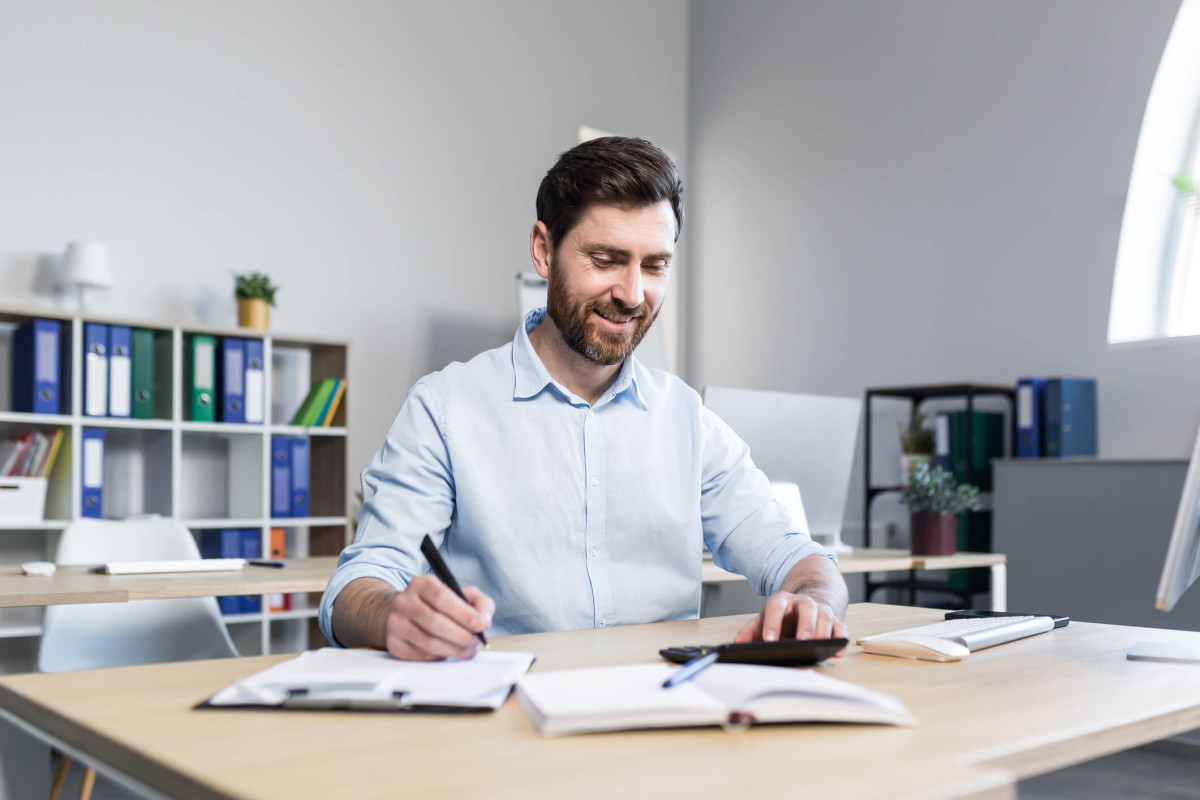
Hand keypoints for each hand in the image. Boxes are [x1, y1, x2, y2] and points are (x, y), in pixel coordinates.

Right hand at [384, 574, 494, 660]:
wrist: (405, 614)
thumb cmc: (437, 605)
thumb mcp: (460, 594)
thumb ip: (479, 602)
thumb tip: (485, 619)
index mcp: (421, 584)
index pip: (442, 598)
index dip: (463, 613)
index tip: (480, 624)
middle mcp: (404, 601)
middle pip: (435, 622)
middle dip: (461, 636)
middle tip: (476, 642)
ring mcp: (396, 623)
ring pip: (429, 643)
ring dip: (454, 650)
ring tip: (468, 649)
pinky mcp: (394, 644)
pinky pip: (421, 656)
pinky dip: (440, 657)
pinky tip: (449, 652)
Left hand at [733, 592, 847, 655]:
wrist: (806, 604)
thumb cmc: (784, 616)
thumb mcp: (764, 618)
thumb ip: (751, 630)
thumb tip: (737, 643)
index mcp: (783, 600)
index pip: (776, 606)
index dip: (772, 623)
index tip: (769, 640)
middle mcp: (804, 603)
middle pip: (807, 609)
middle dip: (805, 625)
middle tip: (801, 641)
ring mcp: (821, 611)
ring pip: (825, 617)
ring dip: (823, 632)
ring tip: (818, 647)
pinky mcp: (835, 621)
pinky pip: (841, 629)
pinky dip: (840, 640)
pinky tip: (836, 652)